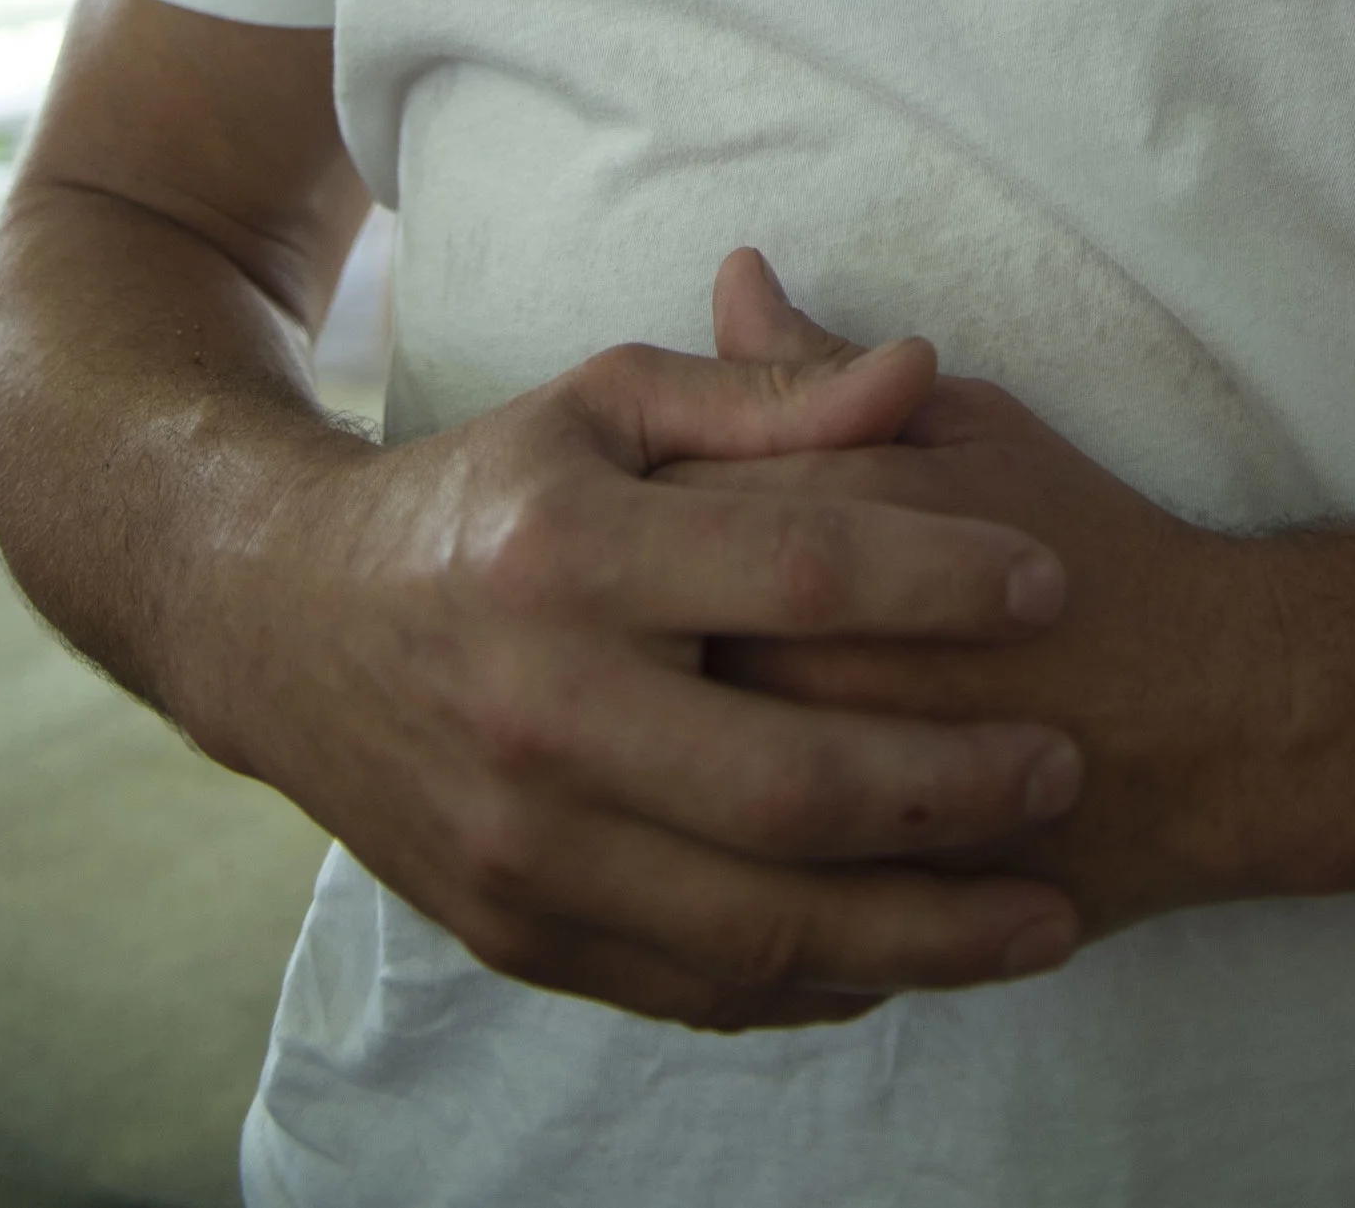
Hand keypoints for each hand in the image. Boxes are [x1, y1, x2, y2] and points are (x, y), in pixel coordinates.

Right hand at [190, 323, 1084, 1030]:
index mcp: (571, 555)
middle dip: (953, 788)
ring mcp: (522, 843)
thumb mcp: (609, 403)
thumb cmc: (492, 493)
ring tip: (1049, 917)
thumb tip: (922, 368)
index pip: (794, 572)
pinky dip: (821, 988)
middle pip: (788, 783)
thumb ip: (769, 395)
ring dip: (922, 930)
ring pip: (756, 926)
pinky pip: (695, 987)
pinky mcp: (516, 933)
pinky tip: (919, 956)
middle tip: (1067, 764)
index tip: (1052, 581)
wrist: (286, 625)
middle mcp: (539, 711)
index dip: (938, 577)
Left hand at [679, 255, 1354, 935]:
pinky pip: (728, 880)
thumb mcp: (971, 428)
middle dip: (638, 631)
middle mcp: (805, 661)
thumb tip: (736, 277)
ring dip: (663, 745)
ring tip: (699, 711)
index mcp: (826, 528)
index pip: (660, 503)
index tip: (662, 511)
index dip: (646, 503)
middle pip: (643, 644)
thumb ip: (830, 371)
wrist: (1222, 718)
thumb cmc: (1095, 550)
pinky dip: (710, 849)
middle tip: (667, 618)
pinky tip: (721, 815)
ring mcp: (821, 794)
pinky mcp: (844, 897)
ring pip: (669, 774)